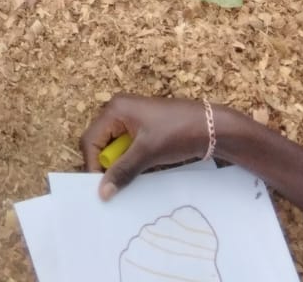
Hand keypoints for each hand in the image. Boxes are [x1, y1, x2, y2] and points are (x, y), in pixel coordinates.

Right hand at [81, 95, 219, 198]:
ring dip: (119, 164)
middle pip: (100, 142)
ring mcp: (132, 118)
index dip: (93, 164)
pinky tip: (139, 171)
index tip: (102, 188)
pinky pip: (127, 146)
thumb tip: (102, 193)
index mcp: (115, 110)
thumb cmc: (176, 133)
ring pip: (115, 146)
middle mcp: (119, 110)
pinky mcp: (144, 127)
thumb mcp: (147, 153)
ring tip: (129, 180)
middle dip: (106, 164)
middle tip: (114, 186)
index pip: (91, 140)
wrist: (210, 127)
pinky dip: (130, 160)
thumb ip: (122, 171)